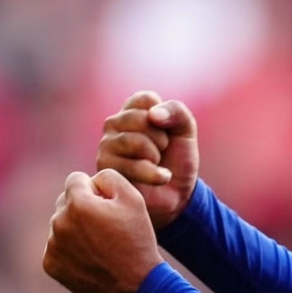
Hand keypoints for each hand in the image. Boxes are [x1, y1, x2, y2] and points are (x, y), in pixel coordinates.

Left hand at [43, 169, 163, 292]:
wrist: (134, 283)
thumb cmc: (136, 237)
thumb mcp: (133, 198)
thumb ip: (109, 176)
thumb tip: (92, 179)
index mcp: (78, 203)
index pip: (75, 179)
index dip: (95, 188)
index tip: (108, 202)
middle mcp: (59, 222)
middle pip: (65, 200)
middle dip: (83, 204)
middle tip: (106, 222)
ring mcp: (53, 245)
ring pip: (61, 222)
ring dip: (76, 225)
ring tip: (100, 240)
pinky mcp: (50, 264)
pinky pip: (57, 243)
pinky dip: (70, 245)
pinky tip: (90, 253)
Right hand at [97, 91, 199, 229]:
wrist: (177, 193)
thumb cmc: (178, 158)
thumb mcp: (186, 130)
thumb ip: (177, 112)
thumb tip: (153, 114)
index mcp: (133, 110)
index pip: (145, 99)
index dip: (165, 115)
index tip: (169, 131)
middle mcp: (115, 124)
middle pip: (137, 118)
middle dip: (161, 137)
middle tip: (165, 150)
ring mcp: (106, 146)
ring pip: (132, 141)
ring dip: (156, 154)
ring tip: (160, 163)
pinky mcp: (105, 169)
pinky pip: (130, 165)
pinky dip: (153, 173)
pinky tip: (161, 177)